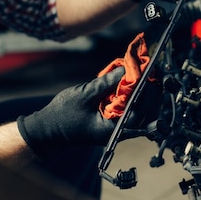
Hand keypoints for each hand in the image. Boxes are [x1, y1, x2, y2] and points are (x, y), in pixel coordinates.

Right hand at [17, 67, 160, 156]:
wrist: (48, 130)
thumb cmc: (62, 115)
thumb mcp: (84, 94)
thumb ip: (107, 83)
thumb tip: (126, 69)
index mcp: (112, 129)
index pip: (139, 111)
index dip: (148, 91)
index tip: (151, 73)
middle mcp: (118, 130)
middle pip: (145, 112)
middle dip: (150, 90)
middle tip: (152, 69)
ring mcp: (117, 127)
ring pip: (140, 110)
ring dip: (144, 91)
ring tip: (146, 71)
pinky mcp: (114, 121)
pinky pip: (130, 108)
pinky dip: (134, 94)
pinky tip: (133, 80)